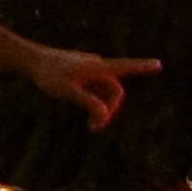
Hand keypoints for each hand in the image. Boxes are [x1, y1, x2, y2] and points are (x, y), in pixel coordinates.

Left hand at [26, 46, 158, 126]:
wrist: (33, 61)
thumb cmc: (49, 75)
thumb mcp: (67, 91)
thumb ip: (87, 102)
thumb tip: (104, 115)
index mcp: (96, 67)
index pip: (124, 66)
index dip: (142, 67)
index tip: (158, 64)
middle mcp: (97, 67)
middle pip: (114, 90)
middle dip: (110, 110)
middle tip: (95, 129)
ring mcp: (91, 71)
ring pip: (105, 92)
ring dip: (102, 109)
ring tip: (91, 126)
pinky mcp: (85, 75)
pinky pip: (97, 91)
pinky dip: (96, 103)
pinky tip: (87, 115)